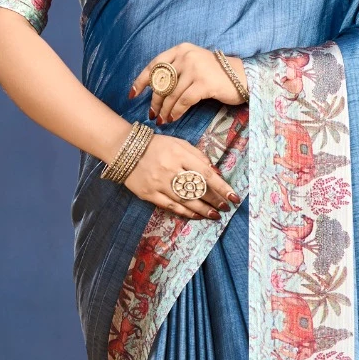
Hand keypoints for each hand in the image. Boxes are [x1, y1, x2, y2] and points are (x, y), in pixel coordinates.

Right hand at [122, 131, 240, 220]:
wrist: (124, 149)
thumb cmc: (156, 145)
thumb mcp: (179, 143)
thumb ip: (198, 155)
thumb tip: (215, 171)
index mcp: (180, 154)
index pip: (206, 174)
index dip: (222, 187)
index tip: (234, 197)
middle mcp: (170, 169)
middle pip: (197, 190)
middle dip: (215, 200)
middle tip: (226, 207)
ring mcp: (159, 183)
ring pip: (186, 201)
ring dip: (203, 210)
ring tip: (215, 215)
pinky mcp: (149, 193)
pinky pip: (170, 206)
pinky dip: (185, 212)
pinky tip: (196, 216)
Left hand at [128, 42, 247, 124]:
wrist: (243, 77)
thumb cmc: (217, 74)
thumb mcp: (195, 64)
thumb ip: (177, 70)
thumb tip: (155, 89)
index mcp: (181, 50)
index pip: (154, 65)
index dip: (141, 81)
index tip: (132, 94)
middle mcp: (186, 56)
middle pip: (162, 82)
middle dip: (154, 101)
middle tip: (152, 114)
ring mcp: (195, 69)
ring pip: (171, 94)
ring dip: (164, 110)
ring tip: (162, 120)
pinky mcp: (204, 83)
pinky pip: (183, 101)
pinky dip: (176, 112)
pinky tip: (173, 118)